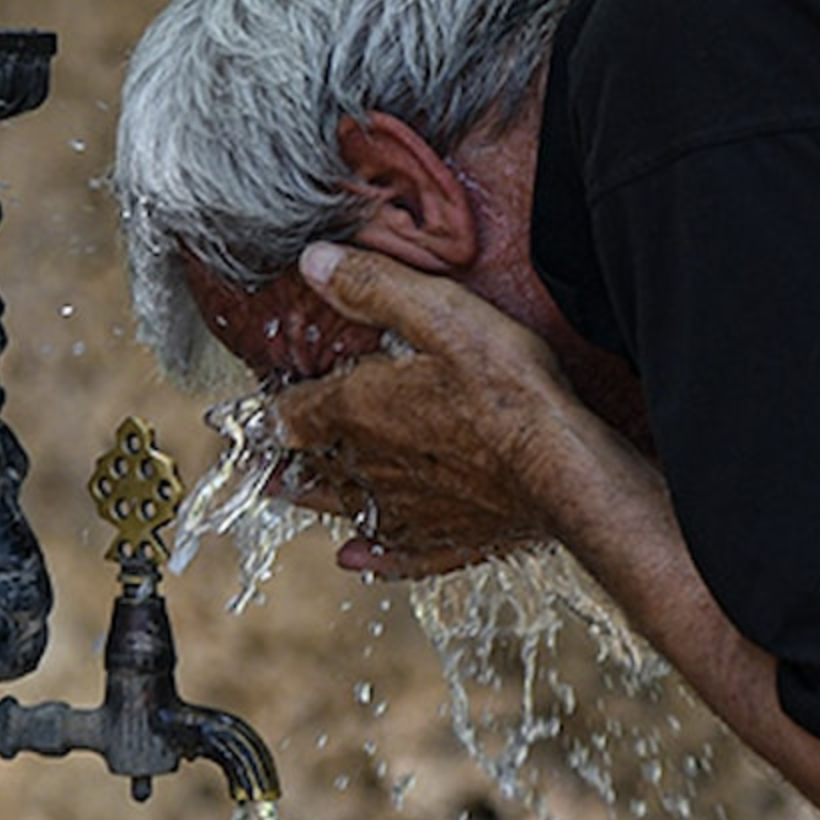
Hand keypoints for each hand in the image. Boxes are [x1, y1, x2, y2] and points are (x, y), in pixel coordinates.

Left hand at [270, 243, 602, 578]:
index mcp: (357, 412)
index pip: (292, 413)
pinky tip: (357, 557)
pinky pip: (395, 554)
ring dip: (312, 499)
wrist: (563, 470)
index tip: (257, 408)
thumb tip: (313, 263)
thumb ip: (374, 287)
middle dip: (283, 457)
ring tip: (283, 494)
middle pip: (311, 464)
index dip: (273, 406)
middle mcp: (370, 468)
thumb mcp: (440, 315)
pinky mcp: (444, 541)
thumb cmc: (507, 389)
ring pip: (342, 506)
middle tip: (256, 461)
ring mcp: (406, 511)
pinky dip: (370, 555)